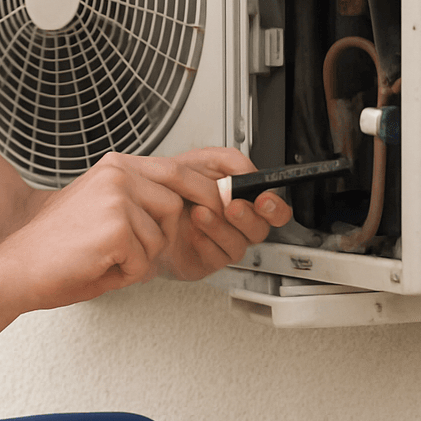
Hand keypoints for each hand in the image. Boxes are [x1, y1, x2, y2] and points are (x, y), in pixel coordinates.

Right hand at [0, 148, 291, 310]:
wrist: (17, 267)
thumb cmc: (56, 248)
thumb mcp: (100, 209)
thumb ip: (139, 201)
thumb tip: (183, 209)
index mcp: (117, 167)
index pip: (179, 169)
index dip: (205, 190)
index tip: (223, 203)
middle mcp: (119, 174)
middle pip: (181, 199)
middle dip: (179, 228)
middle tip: (154, 245)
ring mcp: (118, 198)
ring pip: (164, 233)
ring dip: (143, 256)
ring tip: (108, 257)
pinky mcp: (117, 227)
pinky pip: (145, 258)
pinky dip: (127, 273)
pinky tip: (99, 266)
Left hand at [152, 147, 291, 281]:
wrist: (146, 202)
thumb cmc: (177, 183)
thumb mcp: (204, 160)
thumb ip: (232, 161)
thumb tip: (250, 174)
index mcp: (243, 200)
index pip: (274, 211)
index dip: (274, 208)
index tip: (263, 200)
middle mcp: (237, 225)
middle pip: (260, 230)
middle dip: (247, 218)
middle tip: (231, 207)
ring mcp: (222, 244)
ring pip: (238, 245)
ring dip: (221, 229)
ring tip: (201, 213)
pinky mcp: (206, 260)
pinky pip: (216, 258)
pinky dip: (205, 244)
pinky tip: (193, 232)